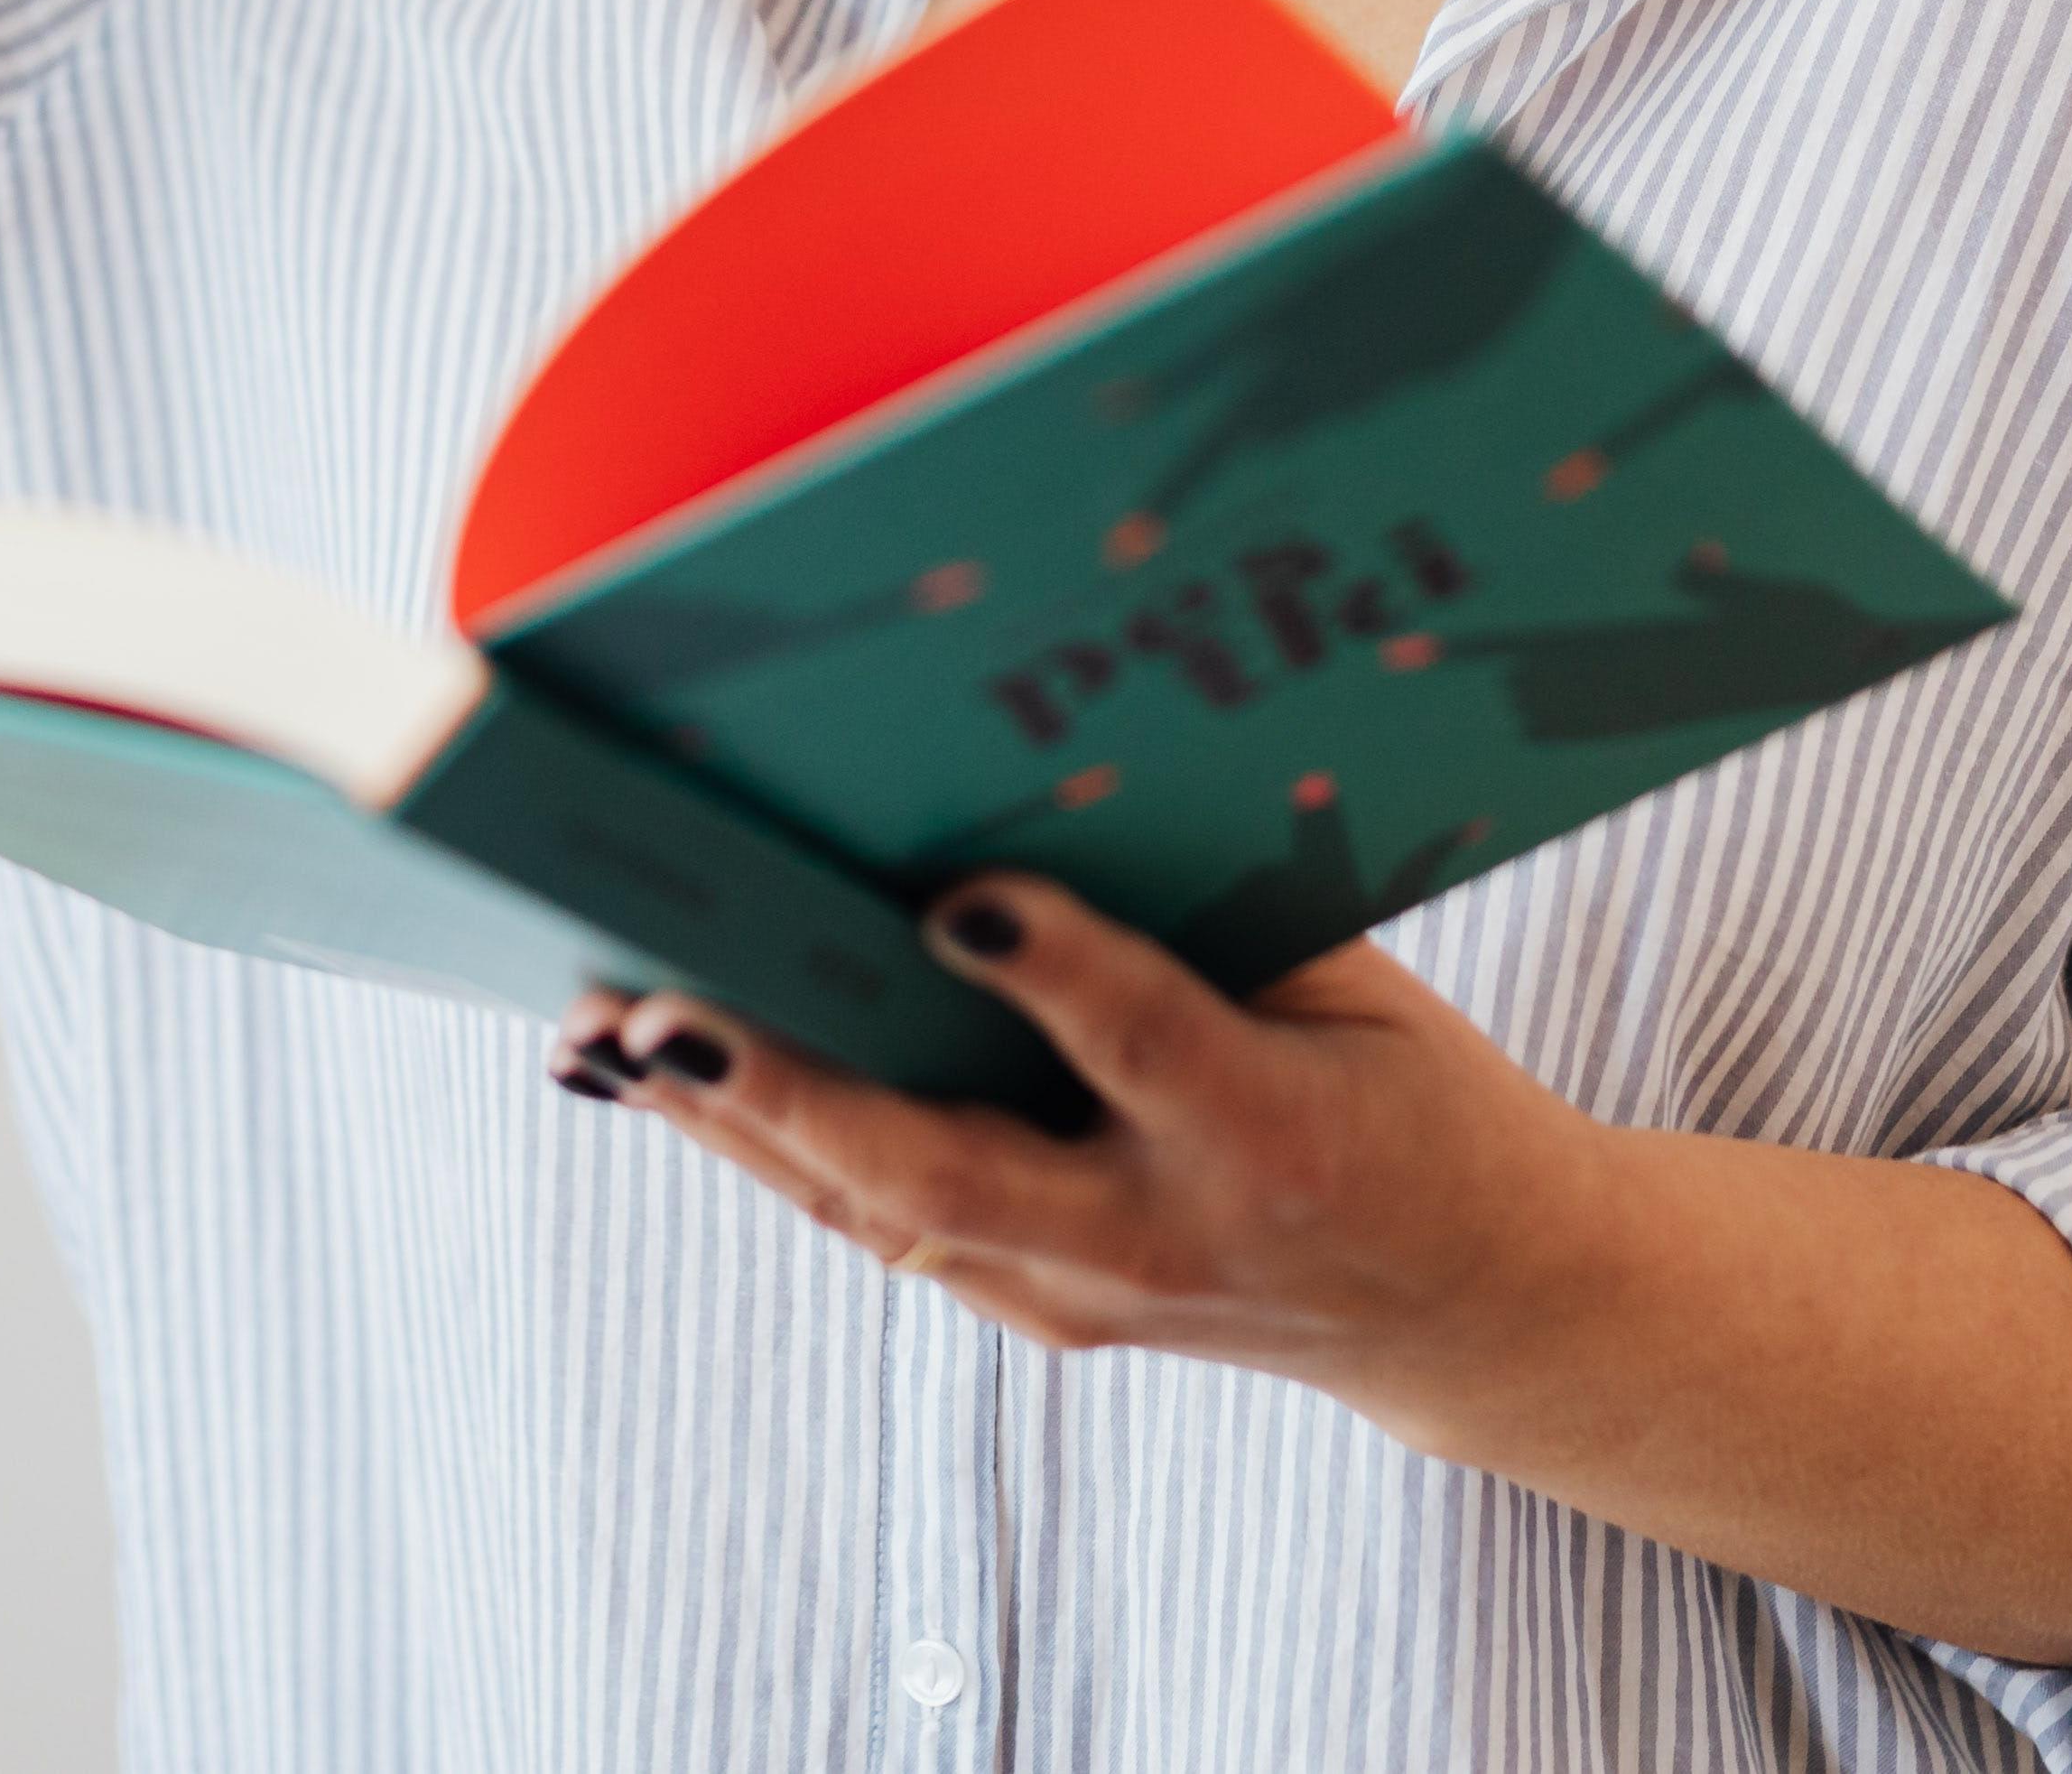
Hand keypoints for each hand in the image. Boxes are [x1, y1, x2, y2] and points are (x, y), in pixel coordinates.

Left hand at [564, 880, 1594, 1409]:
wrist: (1471, 1301)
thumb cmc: (1405, 1093)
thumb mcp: (1353, 985)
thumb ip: (1210, 903)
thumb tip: (1038, 765)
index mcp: (1274, 1136)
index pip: (1143, 1041)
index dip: (1052, 967)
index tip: (956, 894)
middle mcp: (1159, 1239)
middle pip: (950, 1175)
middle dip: (796, 1091)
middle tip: (663, 1009)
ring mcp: (1082, 1297)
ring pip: (874, 1207)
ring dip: (728, 1117)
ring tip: (600, 1024)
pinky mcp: (1031, 1306)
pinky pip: (871, 1216)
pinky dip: (755, 1140)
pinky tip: (647, 1071)